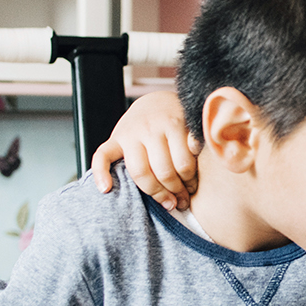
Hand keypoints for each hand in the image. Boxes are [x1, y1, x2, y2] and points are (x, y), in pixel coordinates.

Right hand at [89, 91, 200, 210]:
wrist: (155, 102)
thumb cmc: (179, 120)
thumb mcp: (193, 124)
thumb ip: (198, 139)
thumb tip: (204, 152)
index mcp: (174, 123)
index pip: (184, 163)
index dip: (190, 182)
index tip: (193, 191)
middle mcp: (151, 128)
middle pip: (163, 171)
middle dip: (175, 191)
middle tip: (182, 202)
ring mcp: (130, 133)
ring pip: (140, 172)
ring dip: (155, 193)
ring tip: (167, 203)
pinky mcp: (115, 138)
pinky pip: (102, 157)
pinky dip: (101, 173)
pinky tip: (105, 189)